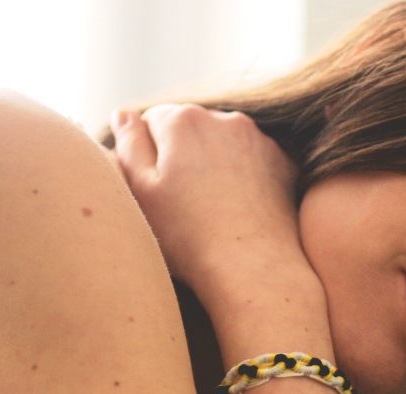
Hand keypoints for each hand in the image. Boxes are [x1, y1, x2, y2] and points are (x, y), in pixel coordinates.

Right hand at [109, 105, 306, 292]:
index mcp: (182, 120)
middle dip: (182, 155)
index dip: (148, 156)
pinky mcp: (282, 162)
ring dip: (213, 163)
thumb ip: (130, 144)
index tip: (155, 189)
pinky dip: (243, 175)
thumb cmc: (188, 236)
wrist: (252, 267)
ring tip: (210, 208)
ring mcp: (258, 139)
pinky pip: (252, 160)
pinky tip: (237, 208)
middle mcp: (224, 118)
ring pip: (222, 143)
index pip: (152, 122)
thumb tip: (124, 114)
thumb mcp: (141, 191)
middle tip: (182, 203)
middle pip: (190, 129)